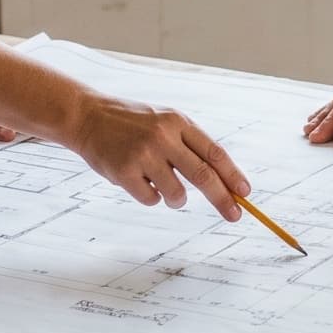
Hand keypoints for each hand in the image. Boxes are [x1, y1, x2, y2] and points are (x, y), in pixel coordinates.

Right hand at [68, 94, 247, 219]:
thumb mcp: (164, 122)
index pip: (214, 153)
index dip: (233, 175)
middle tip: (234, 215)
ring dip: (178, 200)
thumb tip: (223, 181)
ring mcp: (143, 154)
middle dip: (222, 199)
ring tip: (167, 190)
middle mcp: (163, 136)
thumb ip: (189, 145)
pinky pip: (152, 199)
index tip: (245, 193)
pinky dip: (151, 197)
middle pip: (204, 176)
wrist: (87, 117)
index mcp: (178, 122)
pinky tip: (139, 181)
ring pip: (177, 194)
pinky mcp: (124, 172)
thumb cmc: (132, 124)